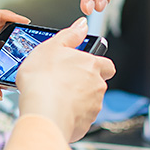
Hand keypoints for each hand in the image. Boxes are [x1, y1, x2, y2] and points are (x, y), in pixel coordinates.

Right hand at [16, 17, 115, 141]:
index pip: (107, 65)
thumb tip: (82, 24)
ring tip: (56, 98)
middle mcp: (98, 86)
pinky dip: (70, 116)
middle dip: (83, 84)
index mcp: (93, 66)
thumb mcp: (52, 47)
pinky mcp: (85, 124)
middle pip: (97, 84)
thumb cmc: (44, 79)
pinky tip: (55, 111)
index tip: (84, 66)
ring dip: (76, 101)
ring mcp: (93, 107)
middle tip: (63, 83)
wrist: (43, 112)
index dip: (97, 65)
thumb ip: (71, 34)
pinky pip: (80, 119)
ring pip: (89, 102)